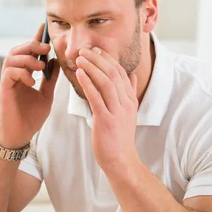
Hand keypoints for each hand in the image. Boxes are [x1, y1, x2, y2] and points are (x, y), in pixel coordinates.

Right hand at [0, 24, 59, 148]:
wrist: (20, 136)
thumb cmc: (30, 118)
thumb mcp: (46, 95)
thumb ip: (50, 79)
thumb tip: (56, 61)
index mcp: (24, 75)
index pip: (29, 52)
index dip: (35, 38)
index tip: (43, 26)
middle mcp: (13, 75)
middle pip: (17, 50)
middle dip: (31, 45)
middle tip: (45, 48)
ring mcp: (6, 82)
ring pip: (11, 59)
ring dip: (27, 59)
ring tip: (39, 67)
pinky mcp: (2, 90)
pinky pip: (8, 73)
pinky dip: (21, 73)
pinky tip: (31, 81)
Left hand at [76, 47, 138, 169]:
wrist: (121, 160)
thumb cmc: (120, 137)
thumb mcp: (129, 113)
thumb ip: (129, 93)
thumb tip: (132, 75)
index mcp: (130, 100)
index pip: (120, 73)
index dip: (108, 59)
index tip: (96, 50)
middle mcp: (126, 103)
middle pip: (113, 74)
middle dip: (98, 59)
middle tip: (85, 50)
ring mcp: (117, 112)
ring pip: (106, 83)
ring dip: (92, 67)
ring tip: (80, 58)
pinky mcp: (106, 121)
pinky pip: (96, 98)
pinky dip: (88, 83)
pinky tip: (79, 74)